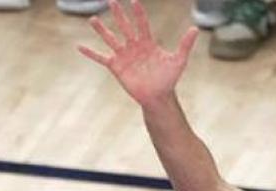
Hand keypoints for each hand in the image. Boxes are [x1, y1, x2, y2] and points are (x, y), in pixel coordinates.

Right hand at [78, 0, 198, 106]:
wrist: (158, 97)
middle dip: (119, 14)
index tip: (133, 1)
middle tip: (112, 1)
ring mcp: (124, 56)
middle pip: (124, 26)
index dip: (138, 13)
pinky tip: (79, 46)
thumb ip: (185, 44)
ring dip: (102, 29)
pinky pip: (101, 58)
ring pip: (111, 39)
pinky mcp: (116, 67)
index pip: (141, 23)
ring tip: (93, 19)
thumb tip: (196, 28)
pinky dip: (90, 53)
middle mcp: (134, 46)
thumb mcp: (178, 60)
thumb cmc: (169, 79)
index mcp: (147, 42)